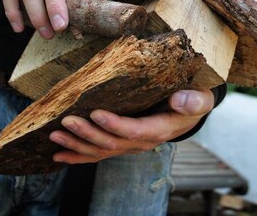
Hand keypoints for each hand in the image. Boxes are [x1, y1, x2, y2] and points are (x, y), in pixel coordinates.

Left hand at [48, 90, 214, 163]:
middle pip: (111, 143)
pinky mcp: (121, 144)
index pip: (134, 131)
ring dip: (76, 145)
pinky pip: (98, 154)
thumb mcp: (201, 98)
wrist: (190, 112)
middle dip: (87, 134)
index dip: (114, 125)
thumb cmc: (193, 101)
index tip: (96, 113)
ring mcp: (130, 145)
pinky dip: (78, 156)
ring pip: (100, 151)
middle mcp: (142, 142)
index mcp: (159, 129)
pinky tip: (58, 155)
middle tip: (67, 121)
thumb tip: (180, 100)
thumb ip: (193, 100)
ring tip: (55, 136)